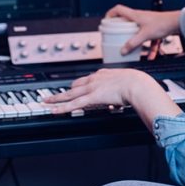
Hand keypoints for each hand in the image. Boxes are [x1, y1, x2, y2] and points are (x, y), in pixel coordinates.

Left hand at [44, 68, 180, 129]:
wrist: (138, 84)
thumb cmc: (137, 84)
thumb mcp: (127, 85)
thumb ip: (122, 92)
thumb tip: (123, 100)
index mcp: (104, 75)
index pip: (87, 80)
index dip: (79, 85)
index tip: (74, 88)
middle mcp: (95, 79)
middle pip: (74, 85)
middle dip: (63, 91)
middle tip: (53, 95)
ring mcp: (92, 88)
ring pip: (70, 94)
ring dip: (57, 98)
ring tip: (46, 102)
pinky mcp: (91, 97)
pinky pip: (73, 104)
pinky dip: (62, 108)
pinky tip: (54, 110)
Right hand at [104, 4, 181, 54]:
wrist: (178, 23)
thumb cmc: (163, 23)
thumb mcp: (144, 35)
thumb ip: (133, 43)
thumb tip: (123, 51)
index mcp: (135, 15)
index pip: (118, 9)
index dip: (110, 14)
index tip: (106, 22)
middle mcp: (140, 18)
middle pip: (126, 22)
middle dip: (120, 30)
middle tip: (116, 37)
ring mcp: (148, 23)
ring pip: (137, 32)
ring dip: (134, 40)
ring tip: (131, 48)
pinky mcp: (155, 29)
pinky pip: (149, 39)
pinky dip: (149, 48)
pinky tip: (151, 57)